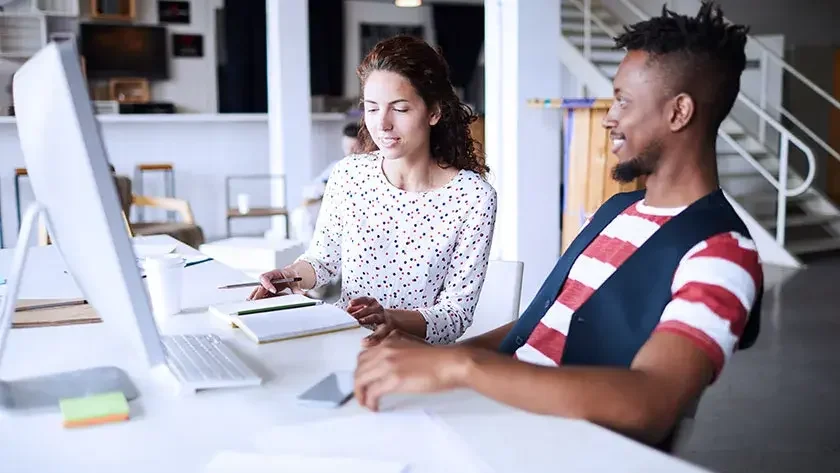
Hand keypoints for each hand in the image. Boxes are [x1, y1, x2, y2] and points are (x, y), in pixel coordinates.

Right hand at [247, 267, 303, 299]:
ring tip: (252, 304)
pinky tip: (256, 304)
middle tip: (258, 301)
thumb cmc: (291, 275)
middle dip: (258, 294)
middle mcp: (268, 279)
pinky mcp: (267, 290)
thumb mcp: (295, 281)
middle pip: (260, 286)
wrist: (291, 274)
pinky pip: (262, 294)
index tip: (273, 291)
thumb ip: (297, 289)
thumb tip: (302, 294)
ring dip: (256, 297)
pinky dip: (259, 299)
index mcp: (274, 273)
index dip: (268, 284)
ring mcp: (267, 285)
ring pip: (259, 290)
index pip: (265, 277)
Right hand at [347, 297, 394, 344]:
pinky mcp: (373, 302)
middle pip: (374, 317)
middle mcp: (383, 317)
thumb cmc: (382, 329)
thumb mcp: (380, 337)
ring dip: (358, 312)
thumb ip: (373, 341)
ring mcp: (378, 308)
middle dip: (364, 320)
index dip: (373, 337)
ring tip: (349, 315)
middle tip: (353, 323)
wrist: (388, 318)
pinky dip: (358, 301)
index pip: (381, 333)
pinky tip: (351, 303)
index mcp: (387, 327)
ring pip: (369, 309)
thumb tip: (364, 345)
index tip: (364, 341)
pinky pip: (366, 300)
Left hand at [353, 331, 471, 411]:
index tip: (364, 381)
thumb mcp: (413, 345)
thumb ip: (398, 348)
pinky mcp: (394, 379)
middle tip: (362, 394)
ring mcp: (388, 364)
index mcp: (390, 342)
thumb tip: (389, 364)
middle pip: (359, 368)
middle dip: (358, 383)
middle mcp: (385, 350)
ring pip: (361, 380)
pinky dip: (369, 402)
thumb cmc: (438, 358)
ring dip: (360, 394)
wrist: (451, 363)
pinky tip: (374, 407)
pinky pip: (372, 392)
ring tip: (366, 403)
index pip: (364, 356)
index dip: (361, 371)